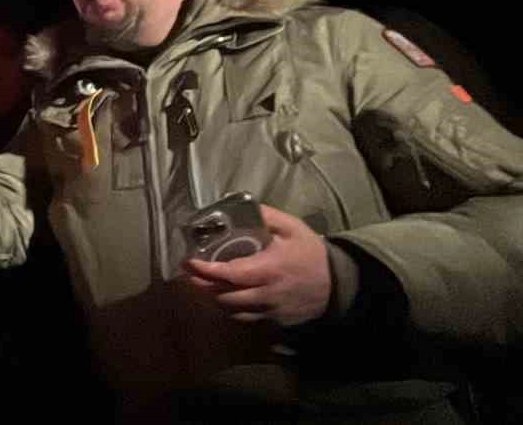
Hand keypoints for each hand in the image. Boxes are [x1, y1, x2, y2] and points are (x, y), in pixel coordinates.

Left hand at [180, 205, 331, 327]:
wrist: (340, 284)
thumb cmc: (312, 253)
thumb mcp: (293, 228)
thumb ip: (266, 216)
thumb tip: (240, 207)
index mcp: (269, 269)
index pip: (230, 274)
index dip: (206, 270)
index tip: (188, 262)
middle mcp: (267, 293)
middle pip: (225, 296)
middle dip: (203, 286)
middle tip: (189, 274)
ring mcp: (271, 311)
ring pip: (233, 311)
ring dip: (215, 299)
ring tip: (203, 285)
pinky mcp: (276, 322)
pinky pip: (247, 319)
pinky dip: (232, 310)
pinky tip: (226, 298)